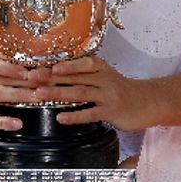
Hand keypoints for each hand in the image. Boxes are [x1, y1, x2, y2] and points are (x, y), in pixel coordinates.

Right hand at [0, 59, 34, 130]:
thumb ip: (3, 71)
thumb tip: (32, 70)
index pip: (2, 65)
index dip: (19, 67)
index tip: (37, 69)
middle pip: (6, 80)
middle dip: (29, 82)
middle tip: (49, 84)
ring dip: (20, 96)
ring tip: (39, 98)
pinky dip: (3, 121)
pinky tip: (17, 124)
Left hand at [31, 56, 154, 131]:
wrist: (149, 102)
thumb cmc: (123, 90)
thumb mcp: (106, 77)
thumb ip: (85, 75)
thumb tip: (56, 75)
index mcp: (101, 69)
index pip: (80, 63)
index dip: (61, 64)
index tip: (42, 65)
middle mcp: (104, 79)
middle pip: (74, 77)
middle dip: (51, 78)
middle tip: (31, 78)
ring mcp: (108, 96)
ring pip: (80, 93)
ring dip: (58, 94)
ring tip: (40, 95)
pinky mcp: (111, 112)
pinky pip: (90, 113)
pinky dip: (75, 116)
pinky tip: (61, 118)